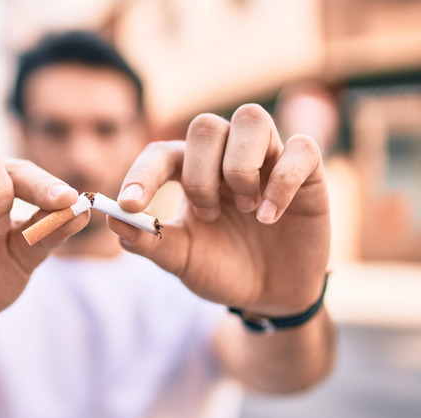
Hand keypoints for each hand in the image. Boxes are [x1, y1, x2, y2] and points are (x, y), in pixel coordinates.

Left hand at [111, 104, 329, 315]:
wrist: (270, 296)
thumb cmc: (222, 269)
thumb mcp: (182, 260)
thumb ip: (149, 240)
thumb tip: (112, 219)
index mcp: (191, 171)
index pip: (160, 153)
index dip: (142, 174)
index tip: (130, 204)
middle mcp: (227, 155)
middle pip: (205, 126)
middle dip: (200, 174)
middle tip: (209, 215)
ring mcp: (268, 158)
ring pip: (251, 118)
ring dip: (239, 167)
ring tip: (246, 210)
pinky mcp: (308, 171)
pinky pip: (301, 148)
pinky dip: (282, 181)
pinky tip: (270, 217)